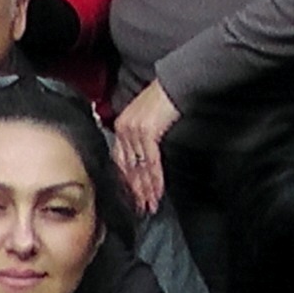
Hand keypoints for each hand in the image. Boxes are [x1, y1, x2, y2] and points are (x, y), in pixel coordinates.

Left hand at [110, 82, 177, 215]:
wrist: (174, 85)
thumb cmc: (162, 100)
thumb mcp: (144, 117)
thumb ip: (138, 135)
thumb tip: (140, 156)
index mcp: (121, 127)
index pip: (120, 161)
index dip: (126, 181)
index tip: (131, 197)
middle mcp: (124, 130)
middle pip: (127, 167)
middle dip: (135, 190)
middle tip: (139, 208)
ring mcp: (135, 131)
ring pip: (139, 167)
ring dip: (146, 189)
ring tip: (150, 204)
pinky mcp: (148, 132)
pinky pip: (151, 161)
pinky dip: (156, 178)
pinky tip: (158, 190)